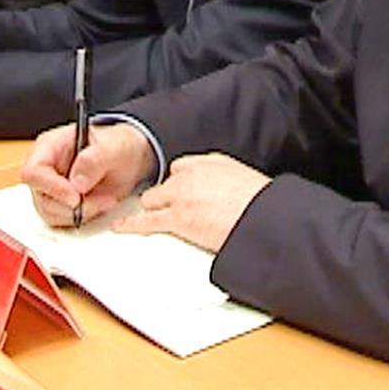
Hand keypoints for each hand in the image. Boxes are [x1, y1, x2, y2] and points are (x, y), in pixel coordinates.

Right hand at [21, 121, 155, 227]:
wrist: (128, 159)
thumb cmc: (116, 146)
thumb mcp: (113, 147)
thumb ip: (95, 159)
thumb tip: (76, 182)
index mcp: (49, 147)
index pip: (33, 172)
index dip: (51, 187)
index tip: (76, 197)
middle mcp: (45, 170)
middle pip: (42, 197)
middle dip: (72, 205)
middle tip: (103, 199)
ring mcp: (50, 189)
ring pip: (51, 213)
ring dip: (82, 212)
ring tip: (107, 198)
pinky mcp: (59, 205)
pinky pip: (63, 220)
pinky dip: (84, 217)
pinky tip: (101, 203)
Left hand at [116, 152, 270, 252]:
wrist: (265, 218)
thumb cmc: (264, 205)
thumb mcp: (248, 183)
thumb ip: (230, 185)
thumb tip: (230, 198)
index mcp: (214, 162)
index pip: (183, 167)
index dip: (179, 182)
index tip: (180, 191)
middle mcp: (194, 173)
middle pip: (166, 183)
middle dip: (166, 197)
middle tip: (171, 210)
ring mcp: (182, 194)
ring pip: (153, 200)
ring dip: (153, 210)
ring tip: (150, 220)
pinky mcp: (177, 217)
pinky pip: (147, 220)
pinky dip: (131, 224)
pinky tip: (123, 227)